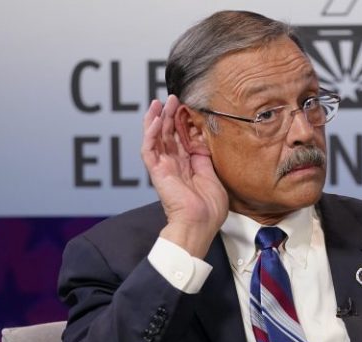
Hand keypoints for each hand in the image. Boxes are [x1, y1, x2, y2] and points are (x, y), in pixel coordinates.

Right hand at [142, 95, 228, 257]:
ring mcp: (164, 168)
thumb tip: (203, 140)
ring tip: (160, 102)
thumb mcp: (213, 176)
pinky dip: (149, 134)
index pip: (183, 140)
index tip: (188, 108)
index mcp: (188, 168)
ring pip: (156, 138)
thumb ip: (206, 159)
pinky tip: (153, 119)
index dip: (184, 123)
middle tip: (173, 99)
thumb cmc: (210, 209)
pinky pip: (148, 149)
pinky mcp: (156, 172)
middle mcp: (174, 166)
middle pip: (168, 135)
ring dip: (157, 119)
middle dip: (169, 116)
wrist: (200, 223)